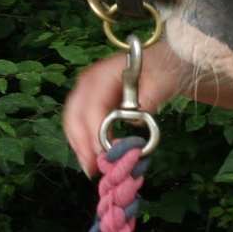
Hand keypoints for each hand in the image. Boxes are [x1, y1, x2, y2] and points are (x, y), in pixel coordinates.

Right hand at [61, 41, 194, 176]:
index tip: (103, 153)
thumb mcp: (160, 83)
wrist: (159, 63)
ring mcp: (85, 91)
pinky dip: (81, 141)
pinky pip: (77, 123)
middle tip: (92, 168)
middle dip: (81, 143)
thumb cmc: (160, 71)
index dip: (94, 131)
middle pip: (74, 114)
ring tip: (90, 168)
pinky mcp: (88, 102)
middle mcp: (88, 81)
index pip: (92, 104)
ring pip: (72, 121)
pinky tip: (90, 157)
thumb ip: (148, 100)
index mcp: (104, 74)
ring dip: (78, 145)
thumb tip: (134, 122)